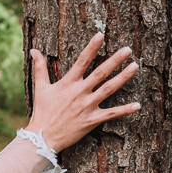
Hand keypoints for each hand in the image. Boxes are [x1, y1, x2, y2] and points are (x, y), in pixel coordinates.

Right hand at [27, 33, 140, 152]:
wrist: (43, 136)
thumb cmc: (42, 112)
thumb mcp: (40, 88)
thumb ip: (39, 68)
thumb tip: (33, 50)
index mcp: (68, 83)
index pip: (82, 61)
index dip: (92, 47)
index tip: (101, 35)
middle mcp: (80, 92)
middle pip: (101, 73)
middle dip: (115, 60)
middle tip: (128, 49)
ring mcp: (88, 106)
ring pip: (109, 89)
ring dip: (123, 77)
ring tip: (135, 66)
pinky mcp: (92, 120)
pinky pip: (112, 114)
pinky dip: (125, 110)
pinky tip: (138, 105)